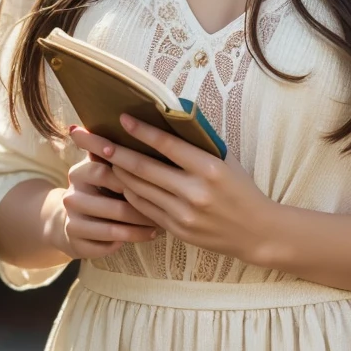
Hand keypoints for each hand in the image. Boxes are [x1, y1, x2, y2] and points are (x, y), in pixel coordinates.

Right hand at [52, 127, 163, 260]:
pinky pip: (108, 245)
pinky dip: (130, 241)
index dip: (127, 173)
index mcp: (79, 172)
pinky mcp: (76, 245)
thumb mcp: (104, 165)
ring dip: (139, 227)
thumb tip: (134, 119)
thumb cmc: (101, 187)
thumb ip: (118, 149)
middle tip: (169, 206)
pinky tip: (148, 235)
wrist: (70, 221)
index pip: (103, 171)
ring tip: (162, 224)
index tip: (153, 173)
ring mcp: (72, 222)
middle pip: (110, 203)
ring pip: (111, 228)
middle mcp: (71, 196)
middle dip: (141, 207)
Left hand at [70, 115, 275, 263]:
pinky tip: (120, 181)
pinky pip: (144, 208)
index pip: (167, 146)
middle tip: (93, 139)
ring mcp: (183, 213)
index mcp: (209, 168)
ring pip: (139, 189)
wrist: (256, 231)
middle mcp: (194, 191)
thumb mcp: (226, 161)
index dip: (142, 132)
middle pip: (143, 168)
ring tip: (101, 157)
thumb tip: (169, 122)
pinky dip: (130, 193)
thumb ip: (198, 146)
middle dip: (114, 151)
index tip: (122, 119)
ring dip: (117, 172)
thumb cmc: (241, 189)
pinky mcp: (176, 229)